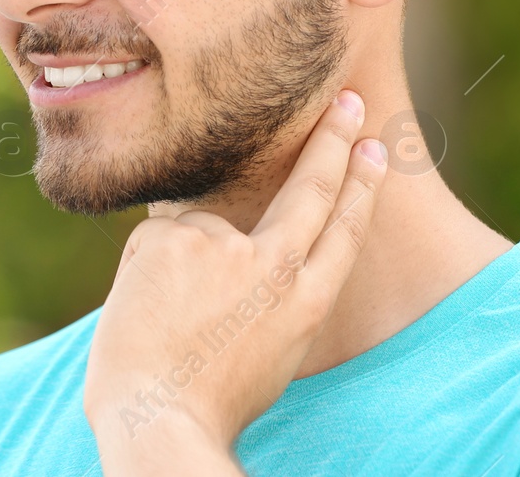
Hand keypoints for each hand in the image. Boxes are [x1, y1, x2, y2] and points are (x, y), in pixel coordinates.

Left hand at [82, 89, 387, 474]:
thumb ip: (266, 293)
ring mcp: (226, 248)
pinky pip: (158, 236)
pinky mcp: (177, 236)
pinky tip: (144, 309)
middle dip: (333, 142)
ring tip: (164, 324)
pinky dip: (145, 267)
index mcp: (305, 306)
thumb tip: (240, 242)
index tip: (375, 150)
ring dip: (178, 267)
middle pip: (313, 190)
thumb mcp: (265, 352)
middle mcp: (274, 270)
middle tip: (350, 100)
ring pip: (202, 227)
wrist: (158, 419)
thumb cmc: (204, 400)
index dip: (362, 188)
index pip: (344, 232)